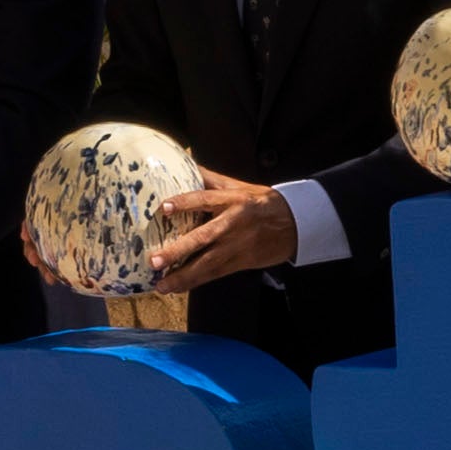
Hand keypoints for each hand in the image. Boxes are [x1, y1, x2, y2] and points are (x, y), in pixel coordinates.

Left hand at [150, 176, 296, 291]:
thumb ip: (210, 178)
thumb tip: (183, 162)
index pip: (205, 198)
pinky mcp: (242, 262)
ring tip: (161, 285)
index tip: (164, 207)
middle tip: (155, 260)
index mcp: (232, 200)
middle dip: (178, 251)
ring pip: (208, 263)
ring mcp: (238, 245)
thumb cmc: (261, 201)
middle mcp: (233, 223)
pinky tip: (177, 287)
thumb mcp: (238, 186)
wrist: (295, 223)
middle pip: (203, 238)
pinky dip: (196, 281)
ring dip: (183, 276)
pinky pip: (215, 274)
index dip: (185, 202)